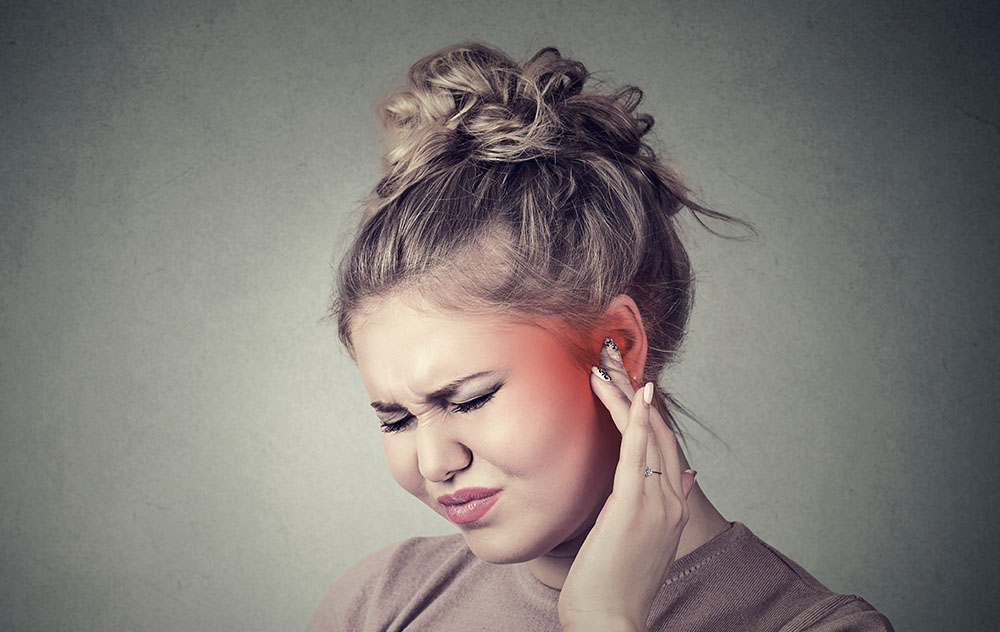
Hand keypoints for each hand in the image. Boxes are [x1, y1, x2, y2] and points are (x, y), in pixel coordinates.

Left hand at [557, 338, 696, 631]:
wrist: (611, 623)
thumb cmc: (615, 587)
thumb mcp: (643, 543)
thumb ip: (659, 508)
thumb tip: (687, 478)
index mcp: (672, 509)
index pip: (665, 449)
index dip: (649, 415)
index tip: (629, 385)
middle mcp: (670, 502)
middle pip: (659, 435)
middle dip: (635, 394)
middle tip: (612, 358)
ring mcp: (656, 504)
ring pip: (647, 437)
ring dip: (627, 397)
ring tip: (606, 365)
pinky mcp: (634, 508)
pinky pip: (638, 455)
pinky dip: (638, 422)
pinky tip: (635, 395)